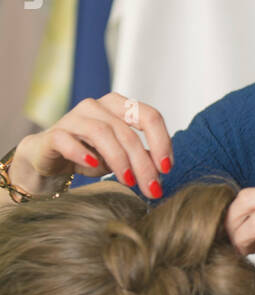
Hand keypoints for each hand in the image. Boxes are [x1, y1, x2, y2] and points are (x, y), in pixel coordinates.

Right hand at [11, 94, 173, 197]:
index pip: (149, 116)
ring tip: (129, 181)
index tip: (167, 169)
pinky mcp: (53, 134)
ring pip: (102, 133)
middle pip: (127, 132)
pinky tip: (94, 166)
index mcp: (119, 106)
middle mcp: (97, 106)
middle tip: (152, 188)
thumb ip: (141, 157)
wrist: (47, 159)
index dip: (162, 142)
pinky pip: (68, 140)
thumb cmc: (89, 155)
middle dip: (143, 163)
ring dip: (119, 160)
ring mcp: (73, 118)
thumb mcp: (120, 157)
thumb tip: (162, 169)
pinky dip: (82, 152)